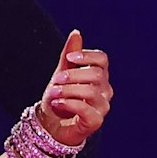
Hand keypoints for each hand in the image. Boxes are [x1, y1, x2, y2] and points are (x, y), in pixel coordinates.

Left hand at [39, 30, 110, 147]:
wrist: (51, 124)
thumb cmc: (59, 98)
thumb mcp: (61, 73)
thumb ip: (69, 55)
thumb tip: (76, 32)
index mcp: (99, 76)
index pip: (102, 59)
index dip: (87, 56)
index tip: (68, 59)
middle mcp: (105, 90)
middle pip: (95, 74)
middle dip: (73, 75)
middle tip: (56, 80)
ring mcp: (102, 107)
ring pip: (90, 92)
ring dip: (68, 90)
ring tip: (53, 93)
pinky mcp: (96, 122)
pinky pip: (86, 110)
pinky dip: (69, 104)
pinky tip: (57, 103)